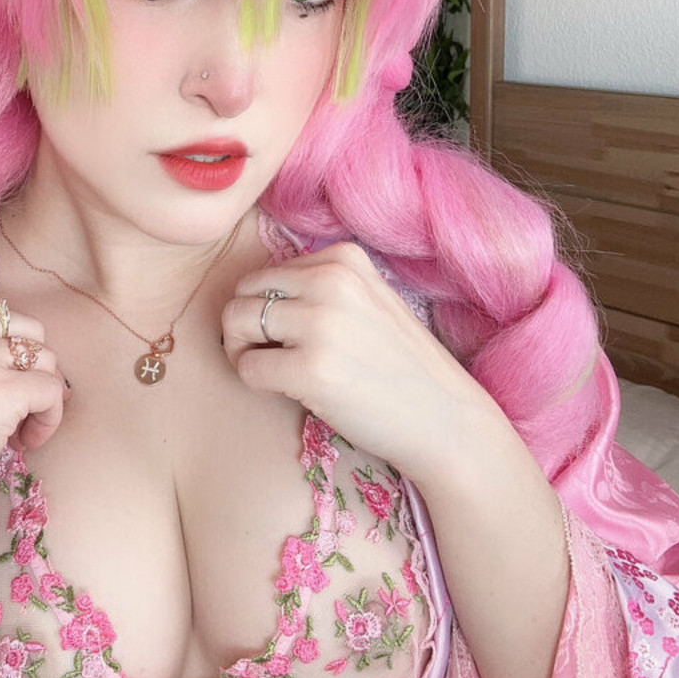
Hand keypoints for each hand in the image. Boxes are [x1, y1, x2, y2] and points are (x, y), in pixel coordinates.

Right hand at [0, 304, 70, 566]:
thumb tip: (22, 358)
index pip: (1, 321)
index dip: (6, 363)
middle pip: (31, 335)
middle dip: (29, 374)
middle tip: (7, 419)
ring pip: (47, 362)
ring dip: (40, 400)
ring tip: (10, 436)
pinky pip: (53, 392)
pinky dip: (48, 421)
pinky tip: (19, 446)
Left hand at [220, 242, 496, 480]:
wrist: (444, 419)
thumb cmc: (399, 365)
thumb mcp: (368, 300)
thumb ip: (320, 286)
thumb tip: (252, 293)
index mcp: (344, 258)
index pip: (266, 273)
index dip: (266, 308)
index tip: (290, 337)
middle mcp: (331, 280)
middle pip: (243, 291)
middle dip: (243, 326)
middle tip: (269, 357)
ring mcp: (321, 323)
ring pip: (234, 321)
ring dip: (241, 351)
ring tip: (274, 372)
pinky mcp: (312, 369)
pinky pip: (247, 367)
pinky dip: (254, 382)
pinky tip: (287, 391)